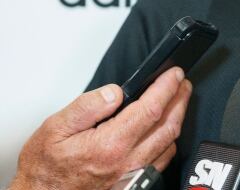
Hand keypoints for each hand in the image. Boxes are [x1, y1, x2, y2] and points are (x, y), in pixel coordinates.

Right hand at [10, 67, 191, 189]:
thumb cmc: (45, 168)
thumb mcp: (55, 128)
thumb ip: (87, 106)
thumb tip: (115, 92)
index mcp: (110, 145)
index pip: (151, 109)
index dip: (167, 87)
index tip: (174, 73)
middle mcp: (127, 162)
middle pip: (168, 125)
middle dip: (180, 99)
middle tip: (183, 82)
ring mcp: (133, 174)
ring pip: (169, 143)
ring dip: (178, 118)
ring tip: (178, 99)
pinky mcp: (133, 182)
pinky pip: (161, 159)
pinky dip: (170, 139)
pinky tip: (166, 128)